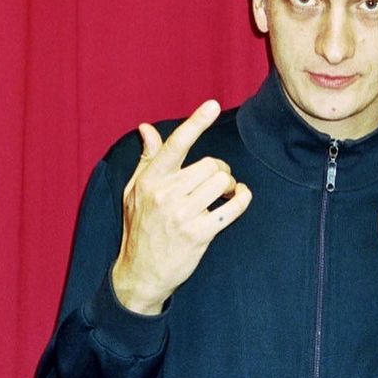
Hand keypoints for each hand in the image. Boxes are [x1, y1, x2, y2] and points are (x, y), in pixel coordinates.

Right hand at [111, 99, 251, 314]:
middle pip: (210, 164)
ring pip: (222, 182)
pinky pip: (233, 206)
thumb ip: (147, 160)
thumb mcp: (134, 192)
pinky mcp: (199, 233)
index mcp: (150, 181)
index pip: (175, 145)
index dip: (195, 123)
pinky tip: (239, 198)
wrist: (141, 273)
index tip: (211, 105)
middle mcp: (165, 195)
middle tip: (216, 182)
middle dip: (220, 170)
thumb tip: (146, 128)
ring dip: (229, 185)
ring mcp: (182, 215)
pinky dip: (242, 199)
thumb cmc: (140, 228)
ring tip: (222, 194)